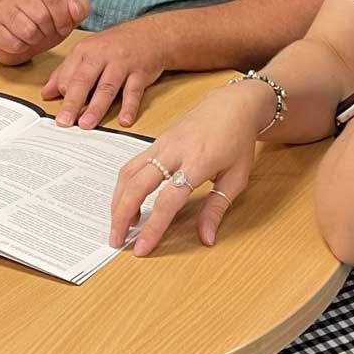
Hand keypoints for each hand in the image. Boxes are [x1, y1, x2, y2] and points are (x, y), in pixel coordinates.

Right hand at [0, 0, 89, 65]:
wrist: (12, 32)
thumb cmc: (41, 24)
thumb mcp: (65, 16)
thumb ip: (78, 9)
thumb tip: (76, 7)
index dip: (62, 18)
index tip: (62, 26)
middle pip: (41, 16)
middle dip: (48, 31)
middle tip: (45, 33)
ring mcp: (2, 7)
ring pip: (27, 30)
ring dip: (35, 40)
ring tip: (33, 37)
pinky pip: (13, 43)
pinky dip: (21, 48)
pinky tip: (20, 42)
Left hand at [41, 19, 164, 128]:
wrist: (151, 34)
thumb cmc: (115, 45)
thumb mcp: (88, 52)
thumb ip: (66, 72)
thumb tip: (46, 93)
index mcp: (84, 51)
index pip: (68, 74)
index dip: (62, 93)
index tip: (57, 113)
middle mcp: (102, 55)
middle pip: (84, 80)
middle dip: (72, 102)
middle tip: (64, 122)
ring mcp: (122, 63)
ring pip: (107, 87)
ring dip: (96, 107)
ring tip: (86, 125)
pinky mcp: (140, 72)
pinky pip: (134, 91)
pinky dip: (129, 107)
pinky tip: (124, 121)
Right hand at [108, 79, 275, 253]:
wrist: (232, 104)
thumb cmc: (237, 141)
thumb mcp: (236, 178)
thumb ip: (217, 209)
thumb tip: (206, 239)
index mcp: (198, 162)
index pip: (168, 200)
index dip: (153, 227)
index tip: (142, 249)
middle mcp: (174, 151)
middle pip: (137, 185)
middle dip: (122, 216)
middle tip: (116, 240)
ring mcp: (161, 143)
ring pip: (128, 173)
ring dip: (118, 201)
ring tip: (120, 225)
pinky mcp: (155, 141)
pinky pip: (132, 165)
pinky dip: (124, 186)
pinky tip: (128, 203)